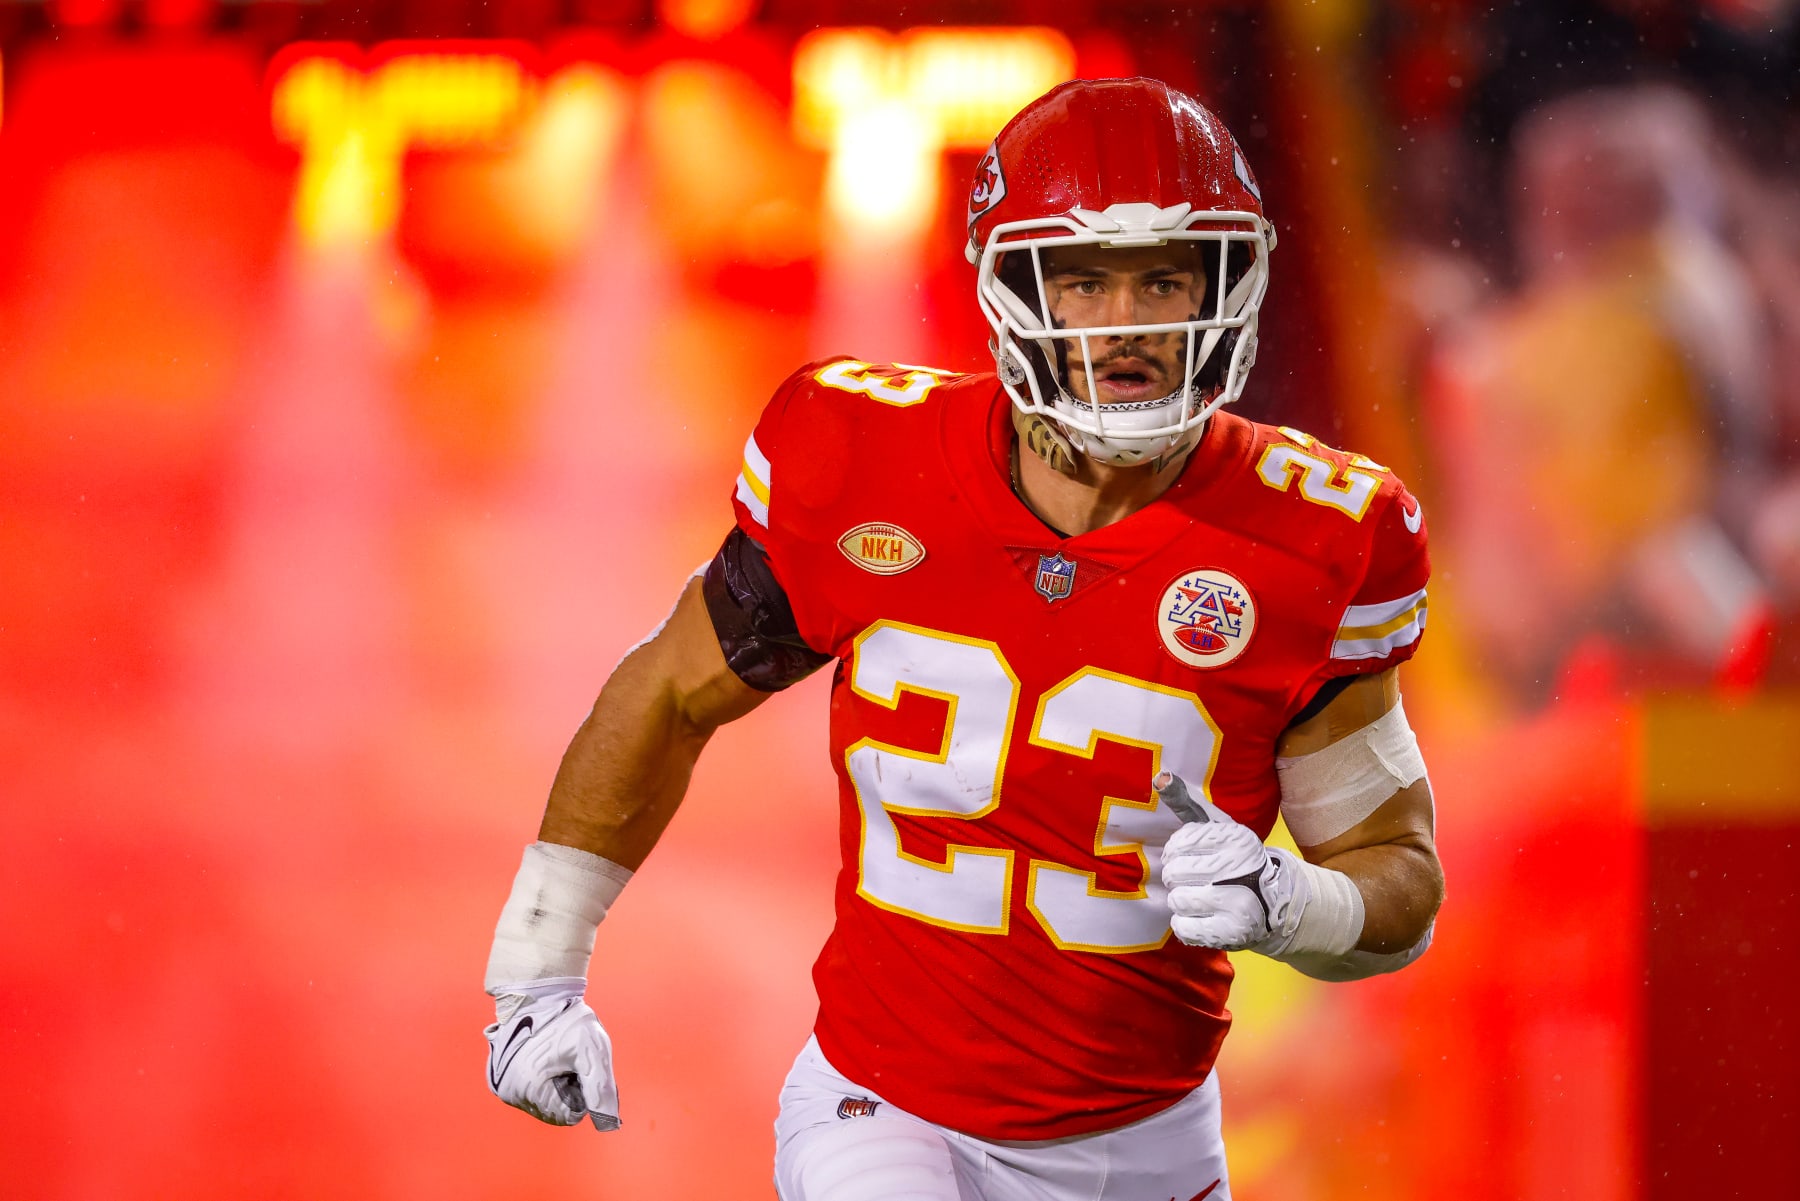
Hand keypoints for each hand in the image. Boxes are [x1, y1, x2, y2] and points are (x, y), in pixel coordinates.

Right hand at [484, 978, 620, 1129]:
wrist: (539, 994)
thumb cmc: (568, 1020)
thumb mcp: (593, 1052)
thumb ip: (601, 1090)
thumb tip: (608, 1125)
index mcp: (530, 1088)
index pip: (570, 1115)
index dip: (581, 1091)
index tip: (577, 1064)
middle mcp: (510, 1092)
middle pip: (554, 1111)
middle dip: (567, 1089)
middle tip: (567, 1059)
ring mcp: (502, 1086)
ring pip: (542, 1103)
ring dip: (553, 1085)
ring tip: (554, 1056)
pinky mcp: (499, 1079)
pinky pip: (529, 1092)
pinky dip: (540, 1079)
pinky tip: (543, 1058)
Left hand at [1156, 772, 1304, 952]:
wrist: (1276, 903)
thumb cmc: (1236, 861)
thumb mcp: (1219, 829)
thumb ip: (1187, 804)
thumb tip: (1159, 778)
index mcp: (1236, 839)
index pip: (1179, 843)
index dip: (1176, 853)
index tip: (1188, 856)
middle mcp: (1240, 869)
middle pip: (1174, 872)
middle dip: (1179, 877)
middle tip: (1196, 880)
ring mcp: (1239, 903)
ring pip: (1177, 899)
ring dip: (1182, 901)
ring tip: (1202, 899)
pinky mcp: (1233, 933)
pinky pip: (1183, 928)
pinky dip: (1186, 925)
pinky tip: (1203, 917)